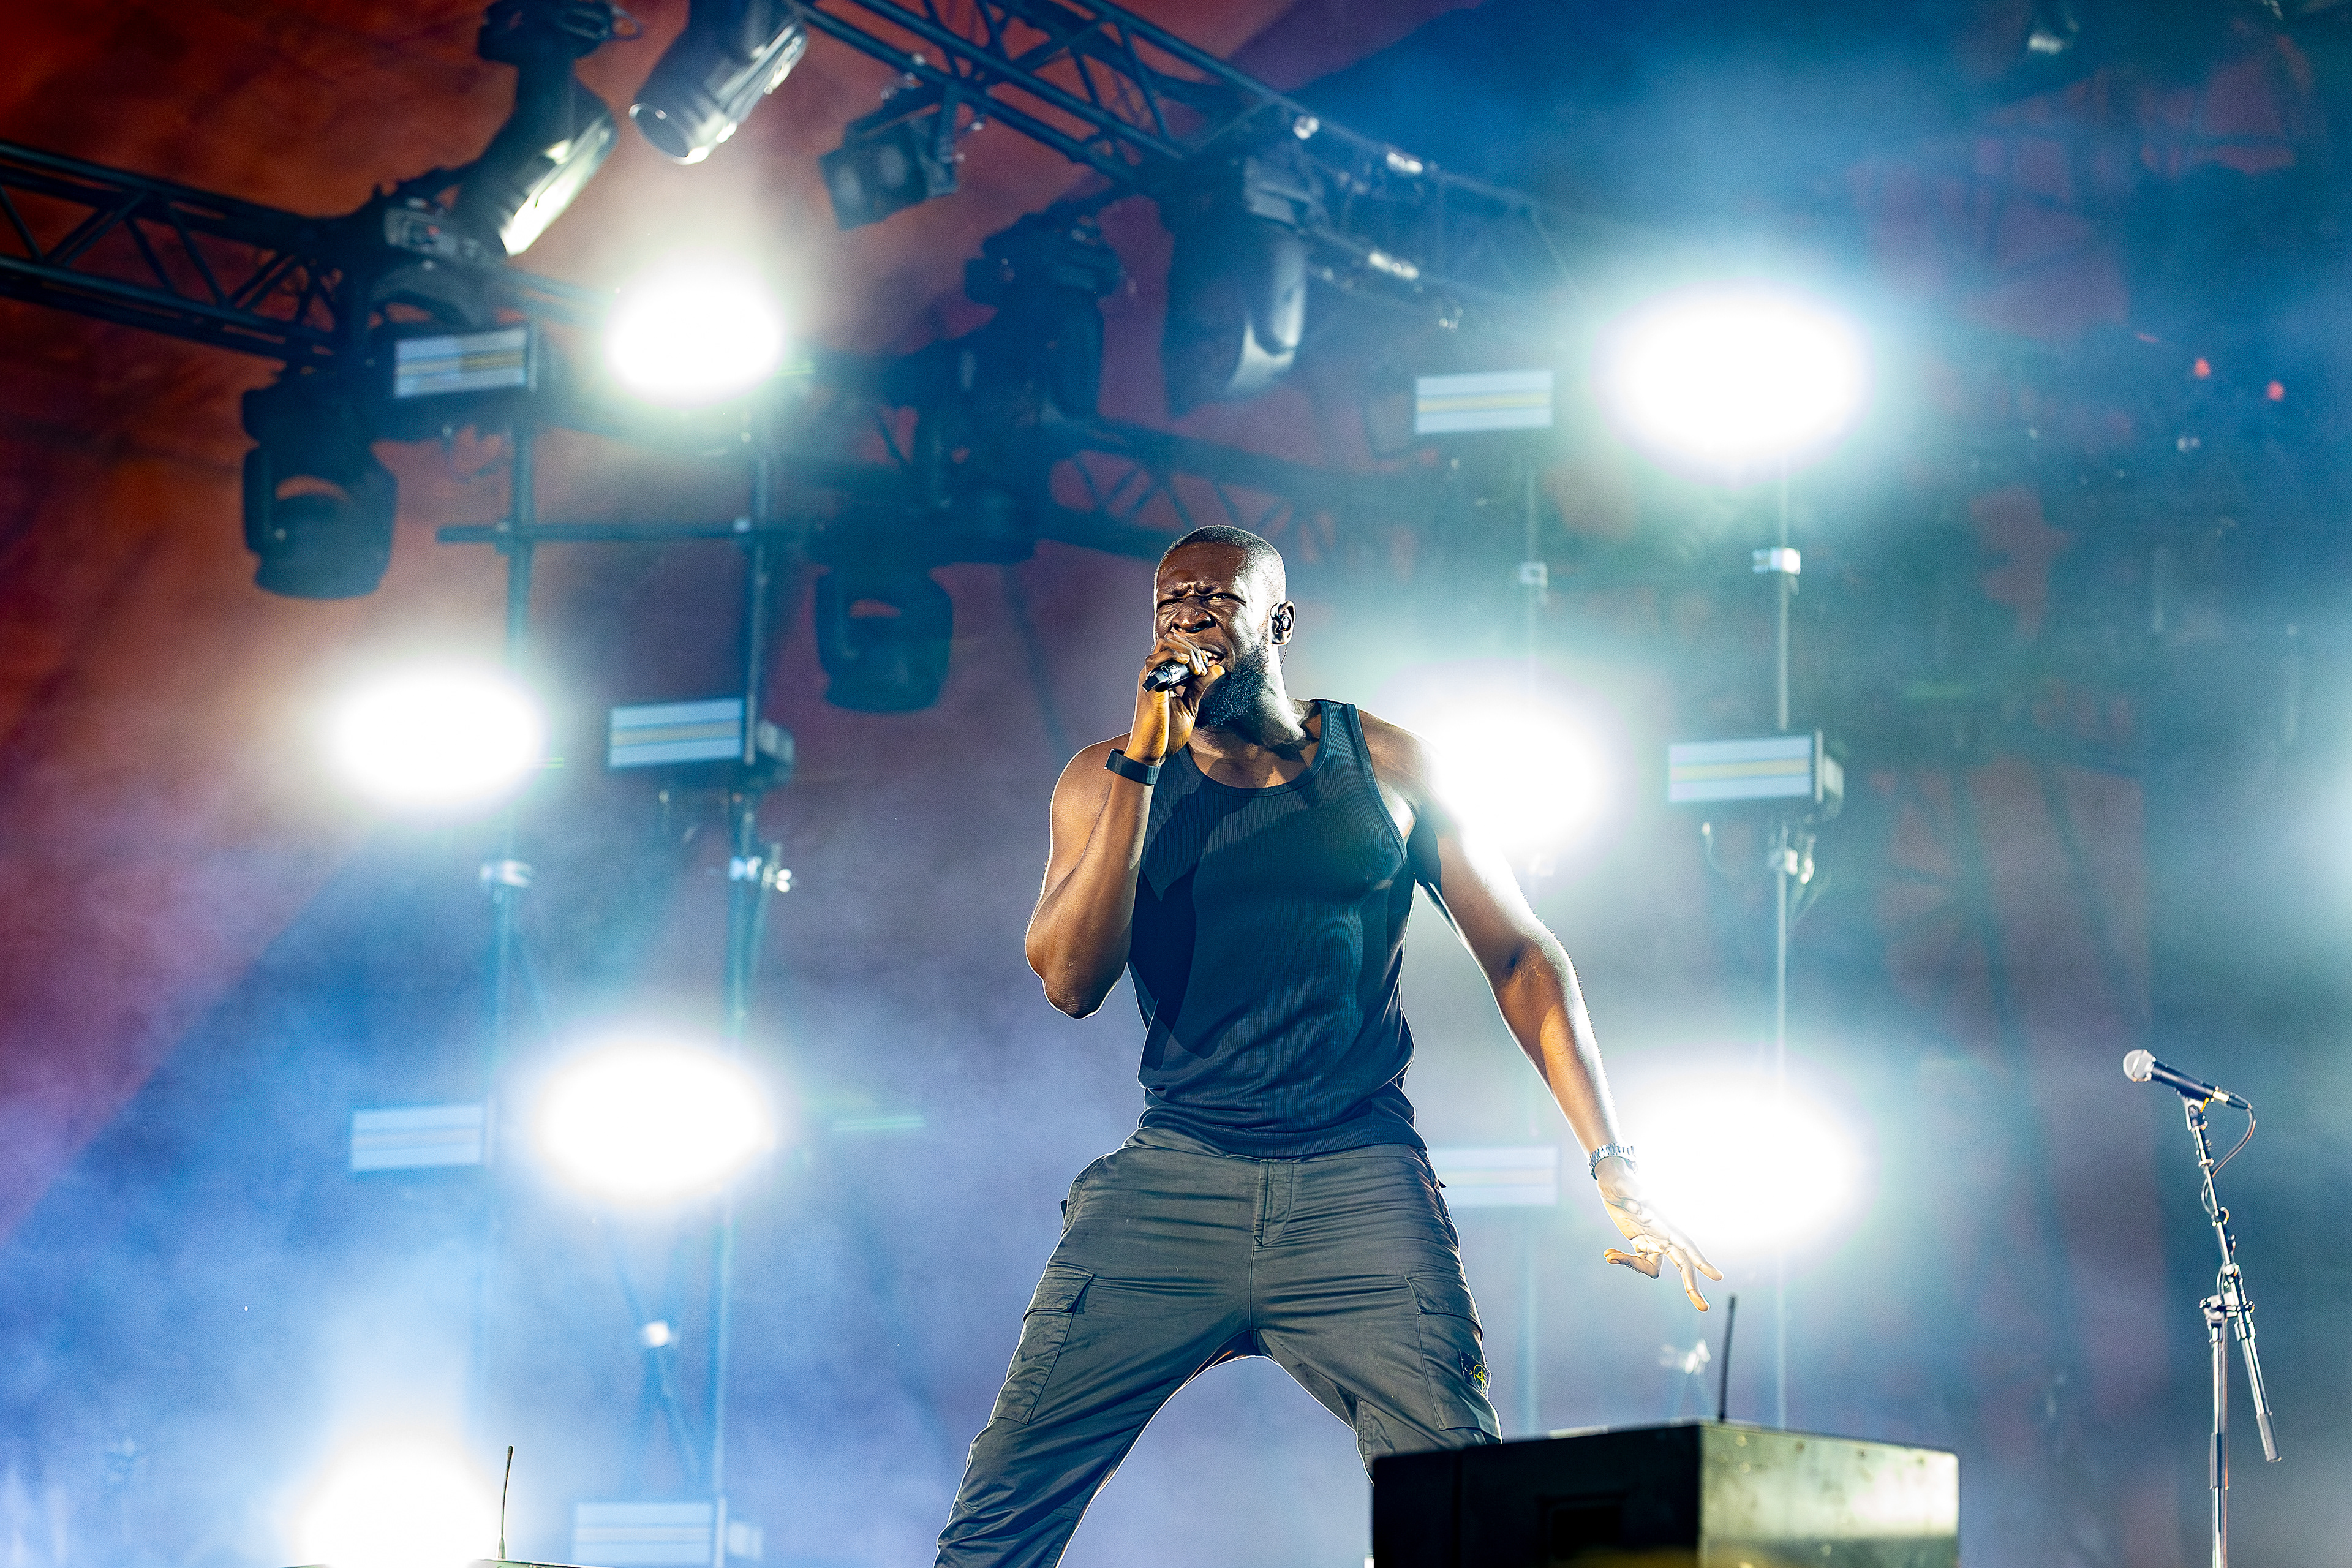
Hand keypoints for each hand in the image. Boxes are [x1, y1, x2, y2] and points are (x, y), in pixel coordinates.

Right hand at [1127, 636, 1222, 762]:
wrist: (1153, 753)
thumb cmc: (1167, 733)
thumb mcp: (1190, 705)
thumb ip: (1200, 686)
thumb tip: (1218, 668)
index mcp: (1162, 677)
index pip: (1176, 649)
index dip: (1195, 650)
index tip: (1209, 663)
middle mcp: (1154, 674)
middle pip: (1170, 641)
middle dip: (1192, 648)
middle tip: (1204, 665)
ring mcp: (1150, 678)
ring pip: (1164, 644)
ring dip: (1186, 651)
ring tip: (1198, 669)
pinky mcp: (1149, 687)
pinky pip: (1157, 660)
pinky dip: (1175, 657)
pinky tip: (1188, 666)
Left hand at [1595, 1160, 1721, 1310]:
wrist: (1611, 1180)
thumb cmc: (1619, 1179)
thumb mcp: (1623, 1183)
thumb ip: (1633, 1191)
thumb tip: (1641, 1201)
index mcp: (1665, 1223)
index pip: (1687, 1246)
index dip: (1701, 1261)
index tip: (1717, 1276)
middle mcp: (1663, 1235)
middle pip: (1683, 1265)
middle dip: (1692, 1286)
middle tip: (1704, 1307)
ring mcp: (1653, 1240)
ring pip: (1654, 1268)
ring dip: (1633, 1267)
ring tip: (1610, 1254)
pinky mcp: (1640, 1243)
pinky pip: (1638, 1262)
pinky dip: (1623, 1261)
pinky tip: (1608, 1253)